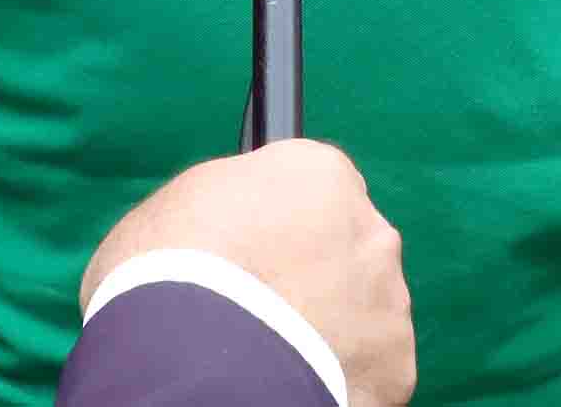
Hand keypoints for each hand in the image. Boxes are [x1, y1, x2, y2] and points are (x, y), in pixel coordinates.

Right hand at [84, 142, 415, 406]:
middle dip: (313, 277)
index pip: (314, 190)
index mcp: (317, 174)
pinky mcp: (395, 369)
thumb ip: (224, 210)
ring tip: (273, 357)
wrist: (193, 358)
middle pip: (346, 250)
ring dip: (331, 329)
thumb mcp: (175, 208)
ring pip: (363, 312)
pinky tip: (293, 385)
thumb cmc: (165, 272)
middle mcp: (369, 229)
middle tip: (264, 310)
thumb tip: (224, 230)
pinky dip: (340, 380)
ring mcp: (388, 301)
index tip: (258, 253)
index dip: (281, 225)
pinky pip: (368, 370)